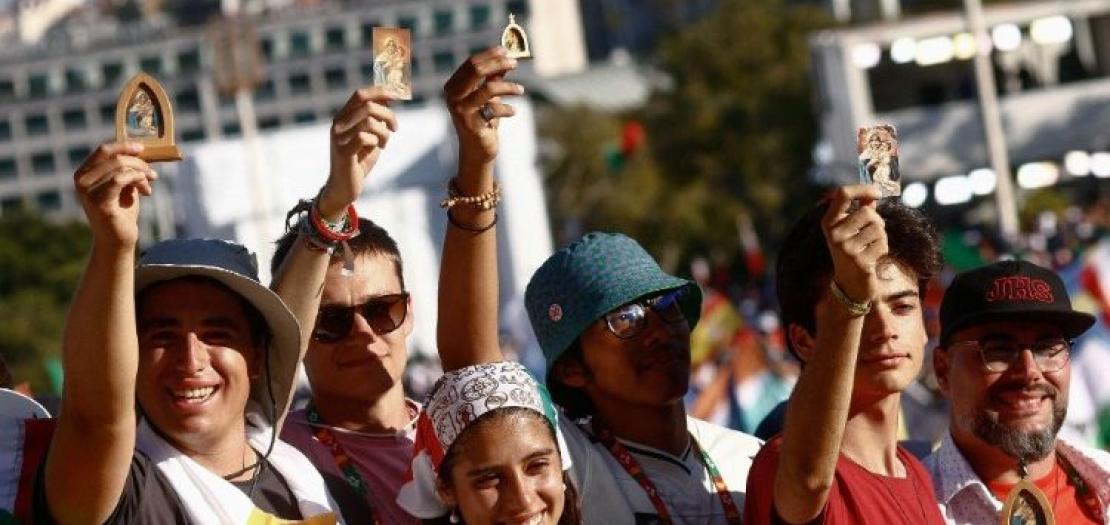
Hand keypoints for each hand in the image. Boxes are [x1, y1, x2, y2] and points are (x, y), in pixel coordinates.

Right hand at [73, 142, 157, 248]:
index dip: (124, 146)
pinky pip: (119, 180)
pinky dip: (136, 180)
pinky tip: (145, 190)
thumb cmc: (122, 211)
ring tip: (148, 186)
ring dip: (140, 174)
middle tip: (152, 173)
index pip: (103, 150)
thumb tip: (140, 150)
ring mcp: (87, 192)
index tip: (142, 148)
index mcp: (84, 173)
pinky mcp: (98, 202)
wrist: (119, 239)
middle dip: (138, 162)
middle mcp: (81, 181)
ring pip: (119, 167)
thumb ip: (126, 169)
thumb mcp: (124, 184)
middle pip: (113, 157)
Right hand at [319, 88, 397, 217]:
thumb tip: (388, 98)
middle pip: (368, 106)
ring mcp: (338, 138)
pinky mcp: (343, 152)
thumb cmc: (359, 160)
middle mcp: (337, 124)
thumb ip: (376, 119)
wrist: (345, 187)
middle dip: (388, 115)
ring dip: (384, 133)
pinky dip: (376, 142)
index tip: (398, 95)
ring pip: (370, 122)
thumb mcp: (371, 136)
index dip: (380, 92)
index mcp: (342, 117)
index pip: (360, 95)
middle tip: (395, 128)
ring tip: (384, 143)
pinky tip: (377, 149)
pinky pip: (365, 138)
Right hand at [443, 47, 522, 168]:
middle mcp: (453, 96)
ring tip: (521, 90)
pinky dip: (508, 109)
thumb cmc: (483, 120)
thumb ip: (492, 77)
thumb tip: (504, 57)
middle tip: (515, 63)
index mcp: (453, 86)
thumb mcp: (487, 96)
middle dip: (498, 63)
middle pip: (476, 70)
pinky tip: (514, 111)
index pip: (471, 63)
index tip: (507, 51)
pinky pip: (495, 109)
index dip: (490, 55)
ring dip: (509, 87)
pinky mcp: (472, 124)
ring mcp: (461, 110)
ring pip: (488, 89)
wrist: (478, 150)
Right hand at [820, 185, 886, 302]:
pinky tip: (873, 257)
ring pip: (878, 228)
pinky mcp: (860, 261)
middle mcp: (834, 234)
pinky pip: (882, 244)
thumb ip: (860, 210)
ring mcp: (846, 248)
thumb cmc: (853, 251)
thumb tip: (873, 194)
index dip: (862, 189)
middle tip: (873, 233)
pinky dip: (883, 249)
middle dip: (877, 221)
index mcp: (829, 222)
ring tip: (871, 247)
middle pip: (867, 212)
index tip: (877, 192)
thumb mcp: (851, 229)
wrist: (850, 284)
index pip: (842, 194)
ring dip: (881, 237)